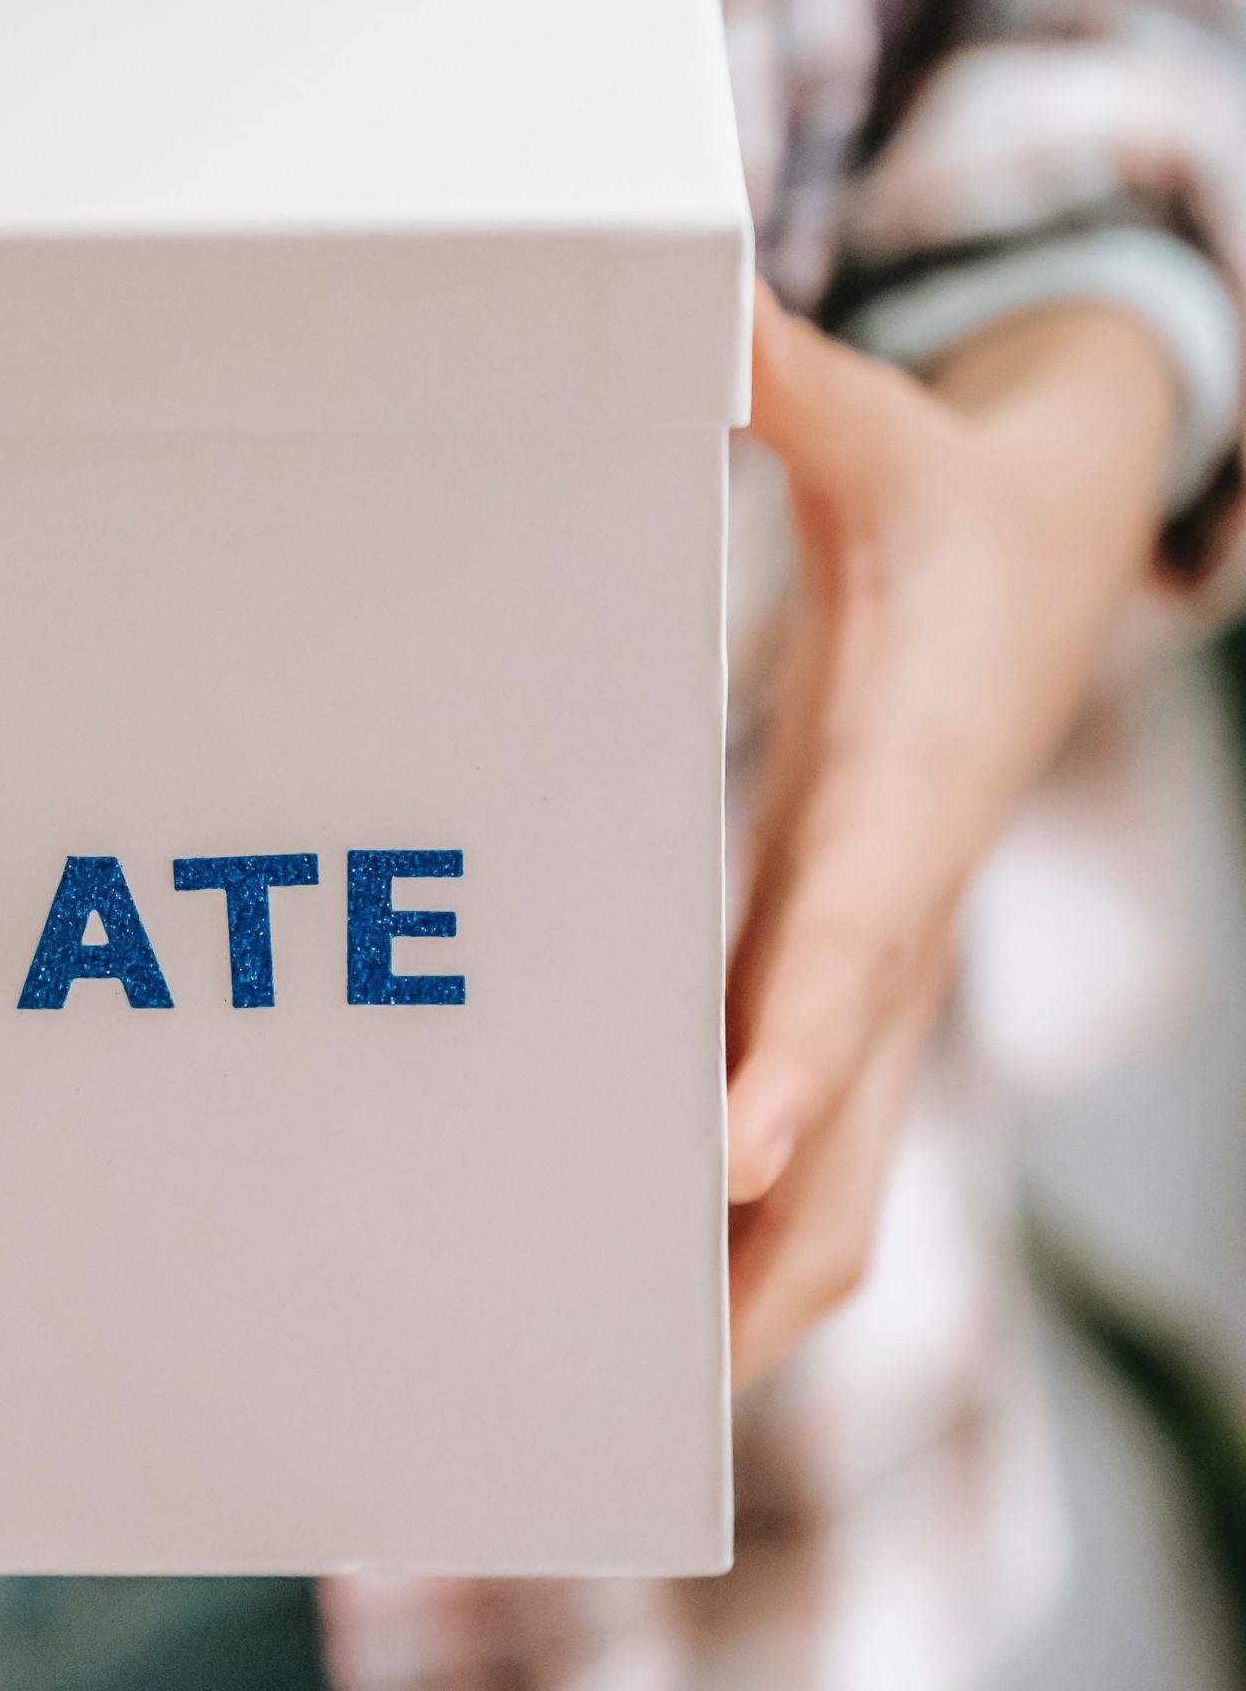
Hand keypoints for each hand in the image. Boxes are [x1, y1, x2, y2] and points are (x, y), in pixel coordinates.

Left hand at [728, 286, 1174, 1385]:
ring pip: (854, 1153)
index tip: (734, 1141)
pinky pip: (822, 1119)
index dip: (799, 1038)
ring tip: (625, 1392)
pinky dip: (763, 1213)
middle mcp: (903, 896)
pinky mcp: (856, 959)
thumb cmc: (962, 504)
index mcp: (908, 779)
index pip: (853, 930)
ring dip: (763, 1266)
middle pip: (856, 1109)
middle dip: (767, 1244)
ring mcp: (886, 949)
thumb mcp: (887, 428)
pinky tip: (663, 1289)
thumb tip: (704, 297)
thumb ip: (791, 379)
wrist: (1066, 550)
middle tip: (646, 1381)